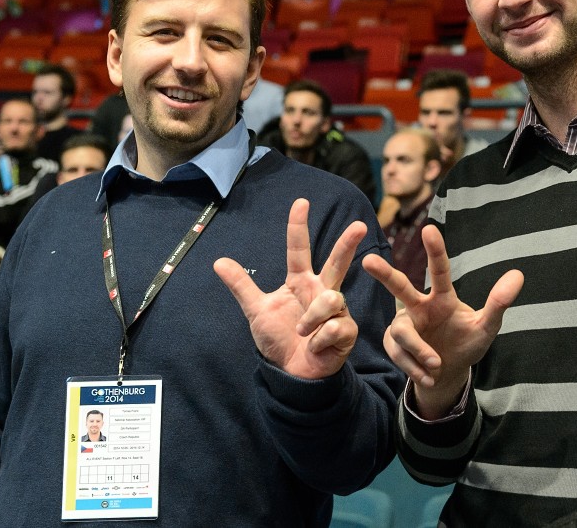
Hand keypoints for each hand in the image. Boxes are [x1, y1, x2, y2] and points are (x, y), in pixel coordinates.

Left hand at [215, 198, 366, 379]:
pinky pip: (335, 327)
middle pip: (337, 262)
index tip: (301, 202)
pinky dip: (319, 339)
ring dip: (312, 318)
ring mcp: (337, 310)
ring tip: (303, 332)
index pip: (299, 249)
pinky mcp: (346, 331)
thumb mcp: (256, 311)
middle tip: (358, 226)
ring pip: (331, 299)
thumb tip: (218, 261)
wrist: (291, 373)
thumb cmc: (278, 338)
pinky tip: (315, 346)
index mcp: (300, 282)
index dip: (298, 226)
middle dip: (348, 244)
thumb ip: (241, 286)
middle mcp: (321, 290)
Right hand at [362, 225, 522, 418]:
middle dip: (384, 274)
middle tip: (368, 260)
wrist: (449, 374)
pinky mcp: (394, 346)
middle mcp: (419, 307)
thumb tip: (519, 274)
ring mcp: (404, 326)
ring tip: (436, 365)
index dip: (435, 251)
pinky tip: (430, 376)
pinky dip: (417, 368)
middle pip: (399, 287)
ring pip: (402, 332)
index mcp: (442, 298)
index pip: (439, 271)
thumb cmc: (467, 343)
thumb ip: (498, 302)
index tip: (429, 229)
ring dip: (419, 350)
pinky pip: (400, 355)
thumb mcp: (486, 326)